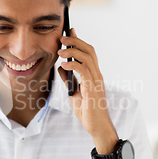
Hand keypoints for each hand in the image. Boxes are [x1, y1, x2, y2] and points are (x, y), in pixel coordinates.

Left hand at [57, 28, 117, 154]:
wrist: (96, 127)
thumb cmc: (88, 111)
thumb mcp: (74, 93)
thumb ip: (69, 80)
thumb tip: (61, 68)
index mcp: (93, 75)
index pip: (88, 52)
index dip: (79, 40)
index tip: (69, 31)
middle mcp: (97, 75)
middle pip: (89, 50)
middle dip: (76, 40)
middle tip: (62, 37)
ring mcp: (96, 81)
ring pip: (87, 57)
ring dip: (72, 51)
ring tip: (60, 50)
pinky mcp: (93, 88)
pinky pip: (84, 71)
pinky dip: (73, 65)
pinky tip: (63, 65)